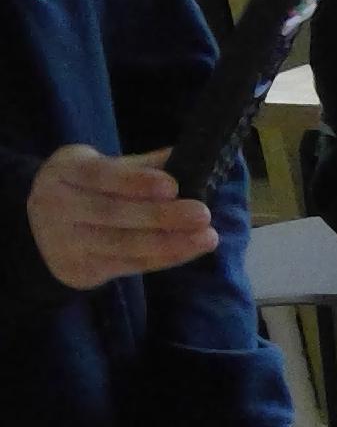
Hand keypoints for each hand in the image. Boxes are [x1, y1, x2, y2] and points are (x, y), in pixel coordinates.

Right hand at [24, 146, 217, 289]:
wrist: (39, 228)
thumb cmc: (85, 189)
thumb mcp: (101, 167)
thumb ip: (141, 166)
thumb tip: (188, 157)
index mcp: (63, 171)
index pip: (100, 175)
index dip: (136, 182)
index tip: (173, 185)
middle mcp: (55, 206)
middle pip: (113, 213)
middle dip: (161, 215)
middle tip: (203, 214)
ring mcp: (63, 241)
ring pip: (122, 244)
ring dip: (169, 243)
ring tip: (207, 237)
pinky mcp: (78, 269)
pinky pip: (127, 265)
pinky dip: (162, 259)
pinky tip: (188, 251)